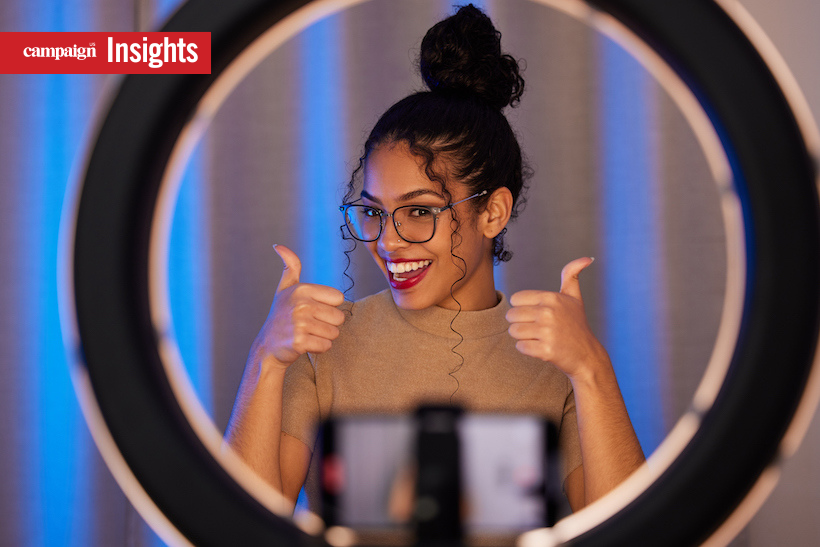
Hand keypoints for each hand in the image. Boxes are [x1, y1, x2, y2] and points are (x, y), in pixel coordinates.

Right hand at [250, 245, 345, 367]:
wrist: (267, 347)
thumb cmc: (280, 316)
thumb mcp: (284, 289)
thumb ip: (290, 267)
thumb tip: (278, 246)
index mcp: (301, 289)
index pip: (338, 298)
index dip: (328, 306)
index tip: (312, 310)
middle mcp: (301, 304)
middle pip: (339, 317)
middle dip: (327, 324)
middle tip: (309, 325)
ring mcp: (300, 324)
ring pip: (334, 333)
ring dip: (323, 336)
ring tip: (307, 333)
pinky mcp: (300, 342)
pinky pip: (326, 346)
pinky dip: (319, 348)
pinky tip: (305, 344)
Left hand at [506, 257, 606, 379]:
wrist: (587, 355)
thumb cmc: (577, 324)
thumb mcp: (575, 297)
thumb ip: (572, 275)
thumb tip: (587, 258)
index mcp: (551, 298)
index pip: (515, 299)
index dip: (523, 308)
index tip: (537, 314)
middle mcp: (548, 313)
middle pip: (511, 315)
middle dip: (521, 323)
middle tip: (538, 328)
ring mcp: (547, 332)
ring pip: (513, 331)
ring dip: (522, 336)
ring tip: (538, 337)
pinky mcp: (546, 350)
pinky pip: (520, 347)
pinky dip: (527, 349)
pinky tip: (541, 347)